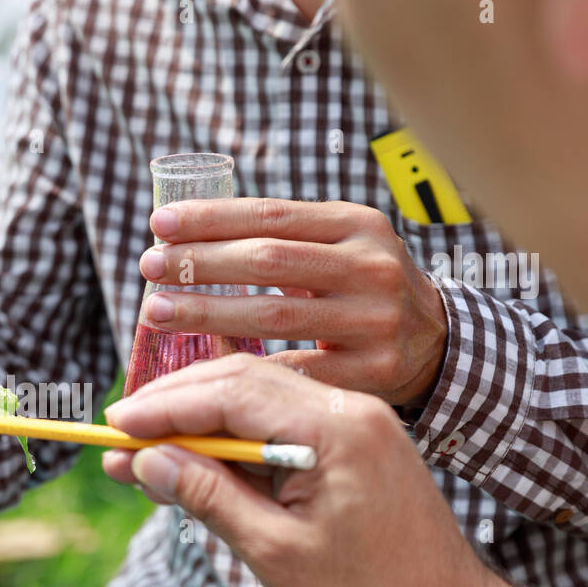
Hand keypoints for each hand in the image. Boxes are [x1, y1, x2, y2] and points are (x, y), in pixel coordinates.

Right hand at [101, 353, 491, 586]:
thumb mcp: (276, 553)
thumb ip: (210, 497)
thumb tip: (147, 462)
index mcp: (337, 428)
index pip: (230, 394)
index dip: (163, 409)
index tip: (112, 428)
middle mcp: (351, 409)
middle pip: (241, 384)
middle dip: (173, 410)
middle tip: (117, 439)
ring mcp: (357, 423)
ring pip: (257, 403)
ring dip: (198, 428)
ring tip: (142, 462)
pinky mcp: (356, 444)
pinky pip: (280, 428)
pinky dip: (233, 447)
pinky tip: (195, 471)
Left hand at [137, 198, 447, 407]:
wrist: (437, 344)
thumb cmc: (362, 290)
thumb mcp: (339, 250)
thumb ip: (280, 241)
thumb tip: (184, 237)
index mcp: (357, 226)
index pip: (272, 214)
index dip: (211, 218)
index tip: (160, 223)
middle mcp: (371, 267)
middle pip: (268, 261)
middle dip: (200, 263)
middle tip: (150, 266)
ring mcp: (376, 321)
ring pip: (275, 316)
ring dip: (207, 313)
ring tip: (157, 310)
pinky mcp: (373, 372)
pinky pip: (293, 370)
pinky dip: (244, 367)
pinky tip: (200, 364)